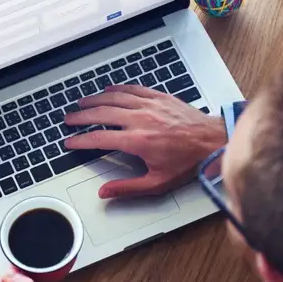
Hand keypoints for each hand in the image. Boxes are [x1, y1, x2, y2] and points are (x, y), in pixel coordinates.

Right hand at [64, 85, 225, 198]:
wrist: (213, 141)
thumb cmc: (188, 162)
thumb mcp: (158, 183)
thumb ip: (128, 188)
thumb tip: (105, 192)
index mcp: (137, 141)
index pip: (99, 138)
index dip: (80, 140)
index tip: (70, 142)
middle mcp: (140, 120)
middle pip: (101, 114)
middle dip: (81, 116)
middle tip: (69, 119)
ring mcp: (149, 105)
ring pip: (114, 98)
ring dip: (95, 100)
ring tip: (82, 103)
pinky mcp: (159, 97)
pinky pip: (132, 89)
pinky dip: (117, 89)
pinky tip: (108, 90)